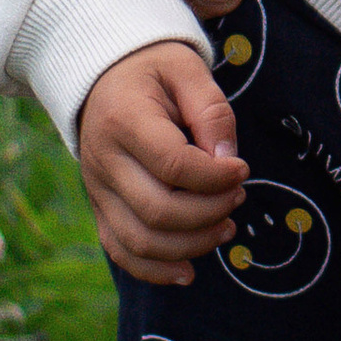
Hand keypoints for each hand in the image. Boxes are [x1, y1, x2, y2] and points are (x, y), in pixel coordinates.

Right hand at [76, 42, 246, 284]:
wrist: (103, 77)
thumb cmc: (153, 71)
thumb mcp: (187, 69)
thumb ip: (212, 110)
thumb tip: (228, 160)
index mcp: (124, 120)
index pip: (174, 166)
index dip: (216, 177)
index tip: (242, 169)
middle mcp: (103, 161)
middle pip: (159, 210)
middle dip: (210, 212)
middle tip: (238, 197)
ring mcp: (97, 189)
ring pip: (141, 240)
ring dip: (191, 245)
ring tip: (226, 228)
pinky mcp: (100, 208)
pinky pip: (122, 251)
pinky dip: (155, 270)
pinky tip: (189, 271)